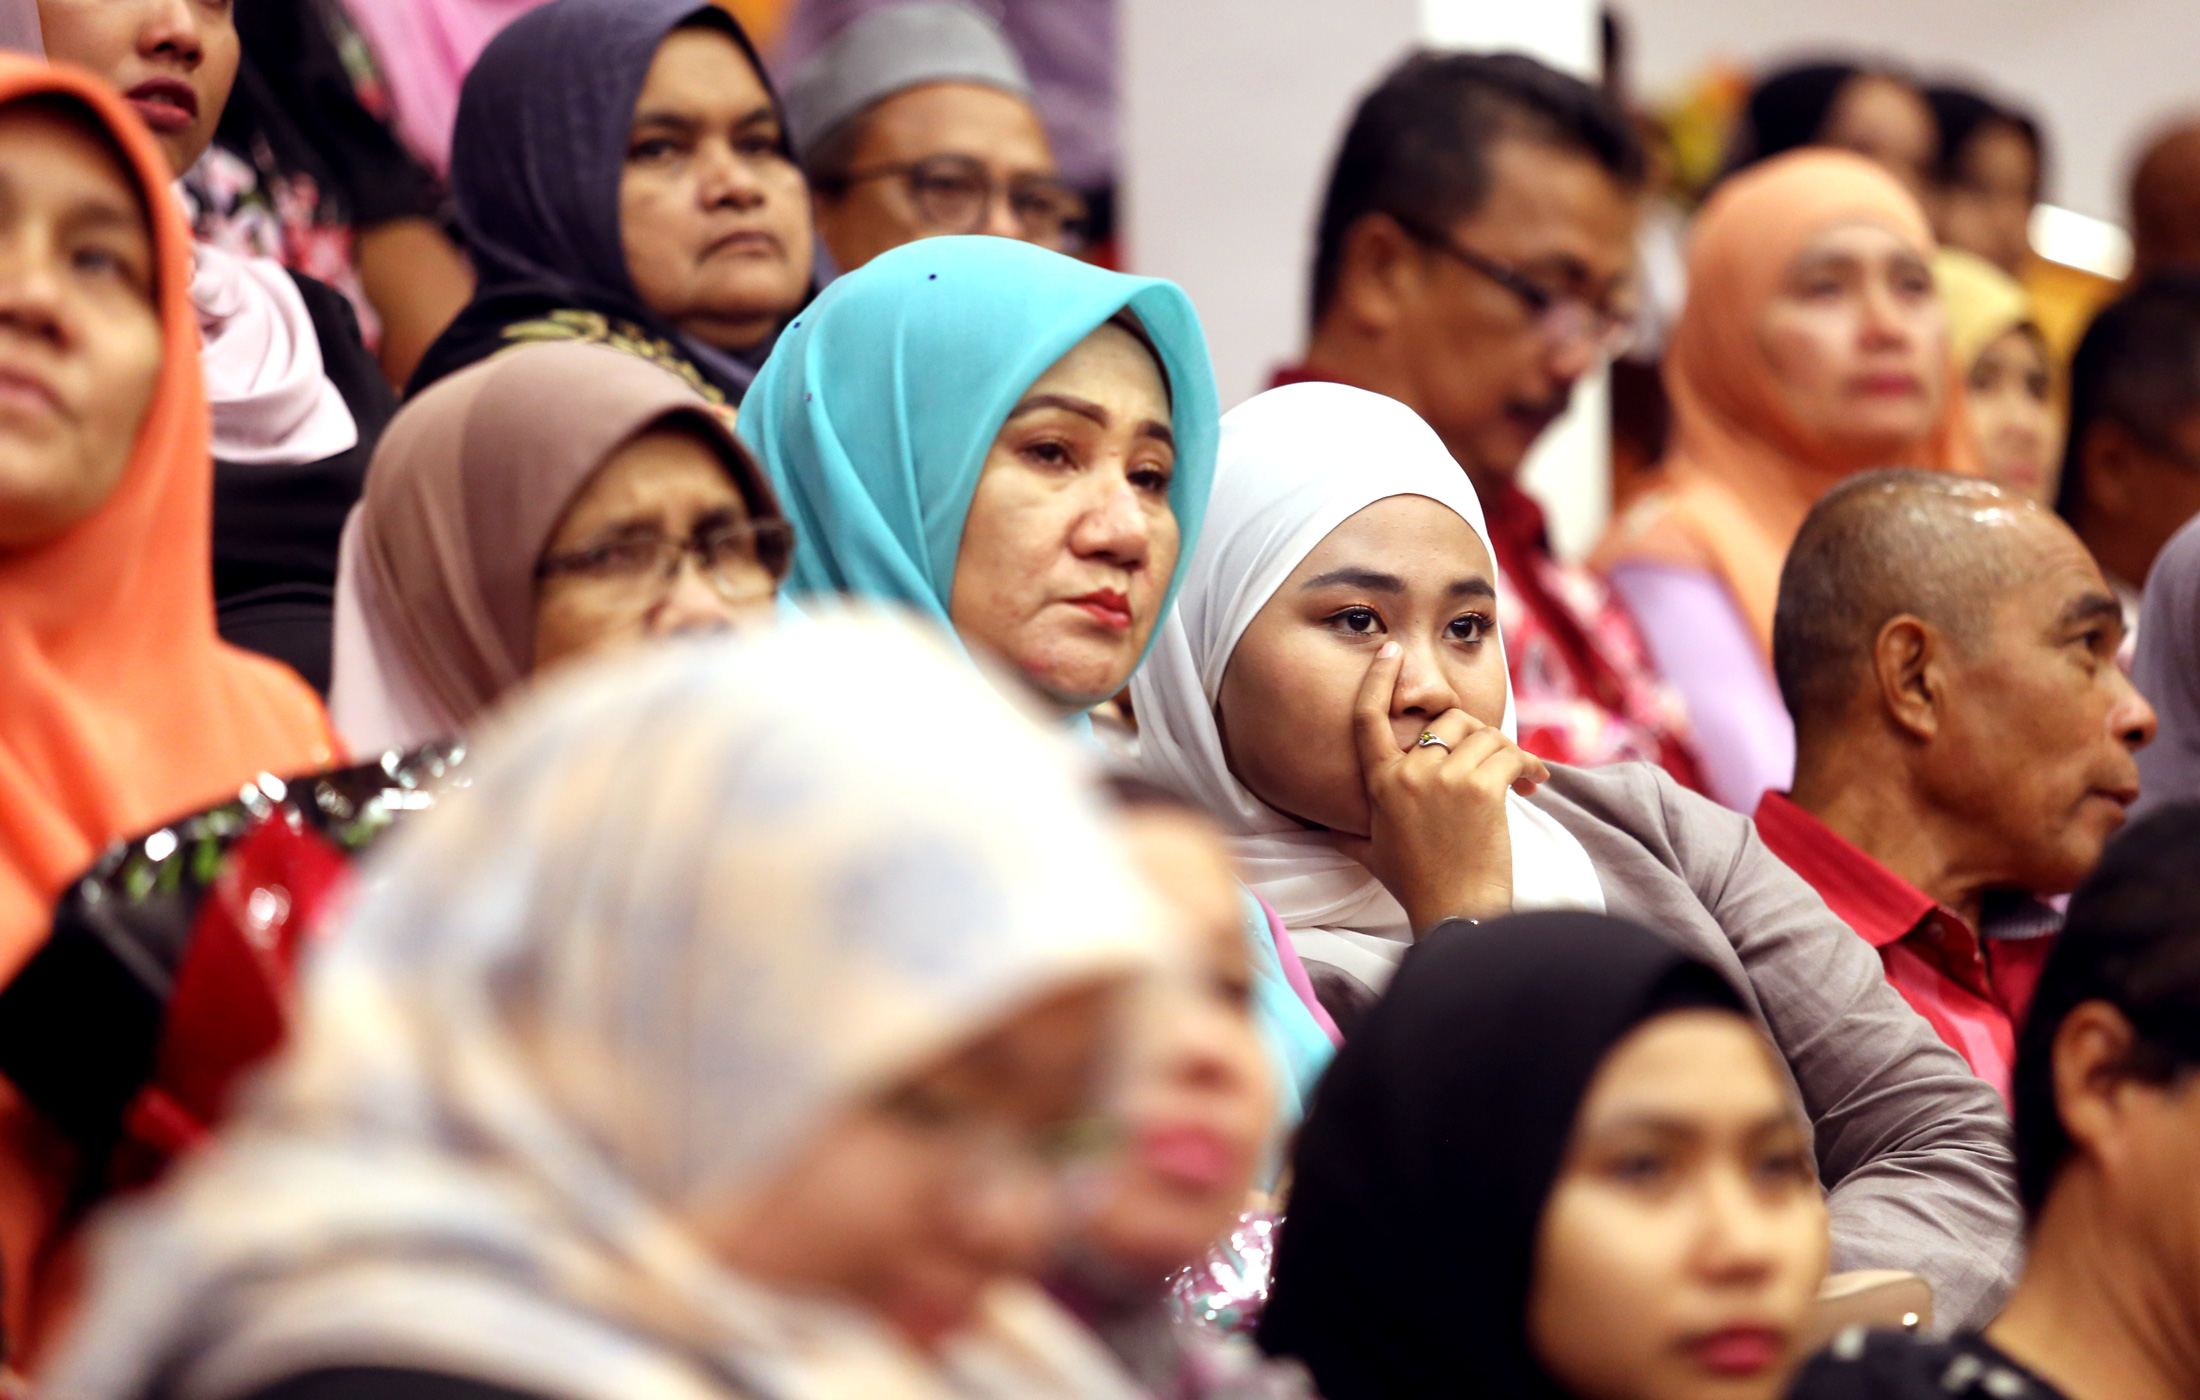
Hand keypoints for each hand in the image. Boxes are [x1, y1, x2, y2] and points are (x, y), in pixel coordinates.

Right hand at [1332, 642, 1548, 932]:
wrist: (1455, 913)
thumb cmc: (1418, 887)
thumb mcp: (1372, 854)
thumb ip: (1349, 835)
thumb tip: (1325, 833)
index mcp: (1379, 784)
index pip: (1368, 718)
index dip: (1377, 679)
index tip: (1390, 651)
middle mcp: (1408, 774)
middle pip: (1447, 721)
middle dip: (1476, 736)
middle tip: (1495, 763)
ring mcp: (1444, 780)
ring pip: (1484, 734)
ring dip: (1505, 753)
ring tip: (1519, 779)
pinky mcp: (1481, 790)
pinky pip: (1510, 755)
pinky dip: (1528, 766)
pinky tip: (1534, 784)